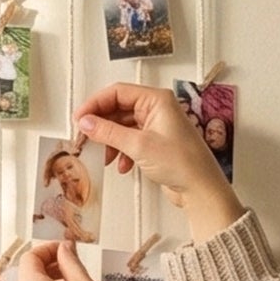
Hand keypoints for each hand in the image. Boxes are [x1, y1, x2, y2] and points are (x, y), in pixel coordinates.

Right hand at [77, 84, 244, 235]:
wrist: (200, 188)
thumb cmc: (181, 162)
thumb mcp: (139, 145)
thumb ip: (109, 132)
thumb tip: (86, 122)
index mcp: (156, 99)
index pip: (117, 92)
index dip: (95, 104)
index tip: (79, 119)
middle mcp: (157, 108)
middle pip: (118, 109)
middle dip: (101, 125)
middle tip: (85, 138)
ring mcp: (156, 125)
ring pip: (123, 127)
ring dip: (111, 142)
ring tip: (105, 158)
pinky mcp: (156, 142)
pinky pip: (130, 140)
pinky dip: (122, 152)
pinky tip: (122, 166)